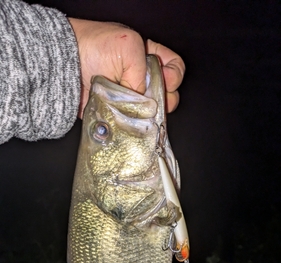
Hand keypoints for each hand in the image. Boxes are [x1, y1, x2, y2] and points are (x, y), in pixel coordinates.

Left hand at [68, 19, 184, 117]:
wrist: (65, 65)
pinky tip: (131, 121)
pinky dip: (135, 125)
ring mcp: (130, 97)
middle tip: (154, 100)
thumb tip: (145, 99)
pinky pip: (134, 123)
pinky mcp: (119, 113)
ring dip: (150, 114)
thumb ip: (144, 72)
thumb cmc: (93, 47)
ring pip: (152, 112)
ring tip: (141, 111)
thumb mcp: (128, 46)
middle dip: (165, 99)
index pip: (173, 68)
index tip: (166, 81)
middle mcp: (141, 78)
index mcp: (147, 56)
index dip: (174, 76)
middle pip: (167, 94)